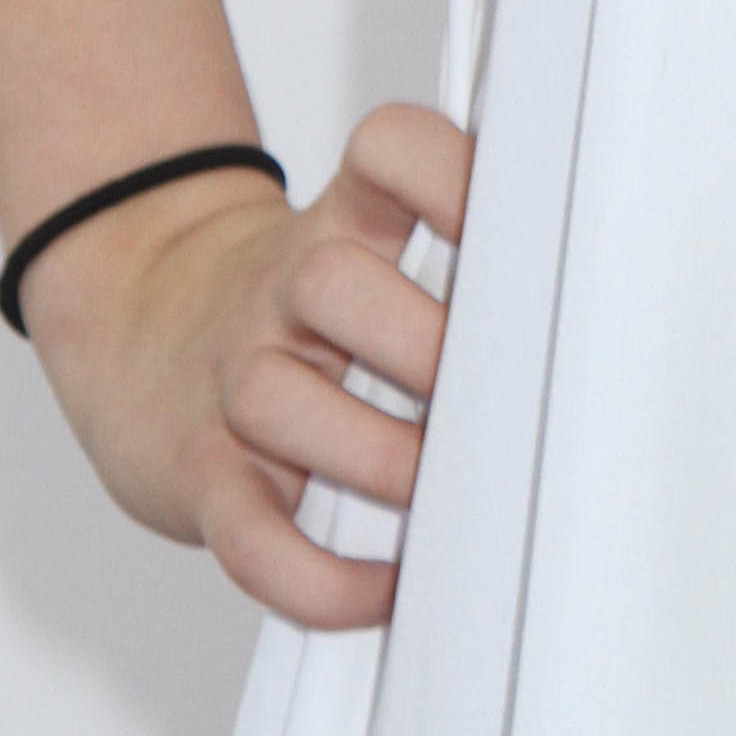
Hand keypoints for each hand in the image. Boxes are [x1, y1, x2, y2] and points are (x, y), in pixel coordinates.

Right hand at [18, 104, 472, 629]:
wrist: (140, 329)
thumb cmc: (292, 300)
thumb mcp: (358, 234)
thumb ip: (460, 242)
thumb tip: (595, 293)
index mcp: (341, 217)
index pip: (386, 148)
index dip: (448, 173)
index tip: (519, 222)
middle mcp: (280, 286)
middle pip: (332, 281)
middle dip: (424, 346)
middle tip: (494, 396)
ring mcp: (232, 377)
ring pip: (277, 400)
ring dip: (377, 457)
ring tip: (440, 493)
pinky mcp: (199, 476)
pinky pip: (248, 534)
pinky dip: (317, 578)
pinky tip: (379, 588)